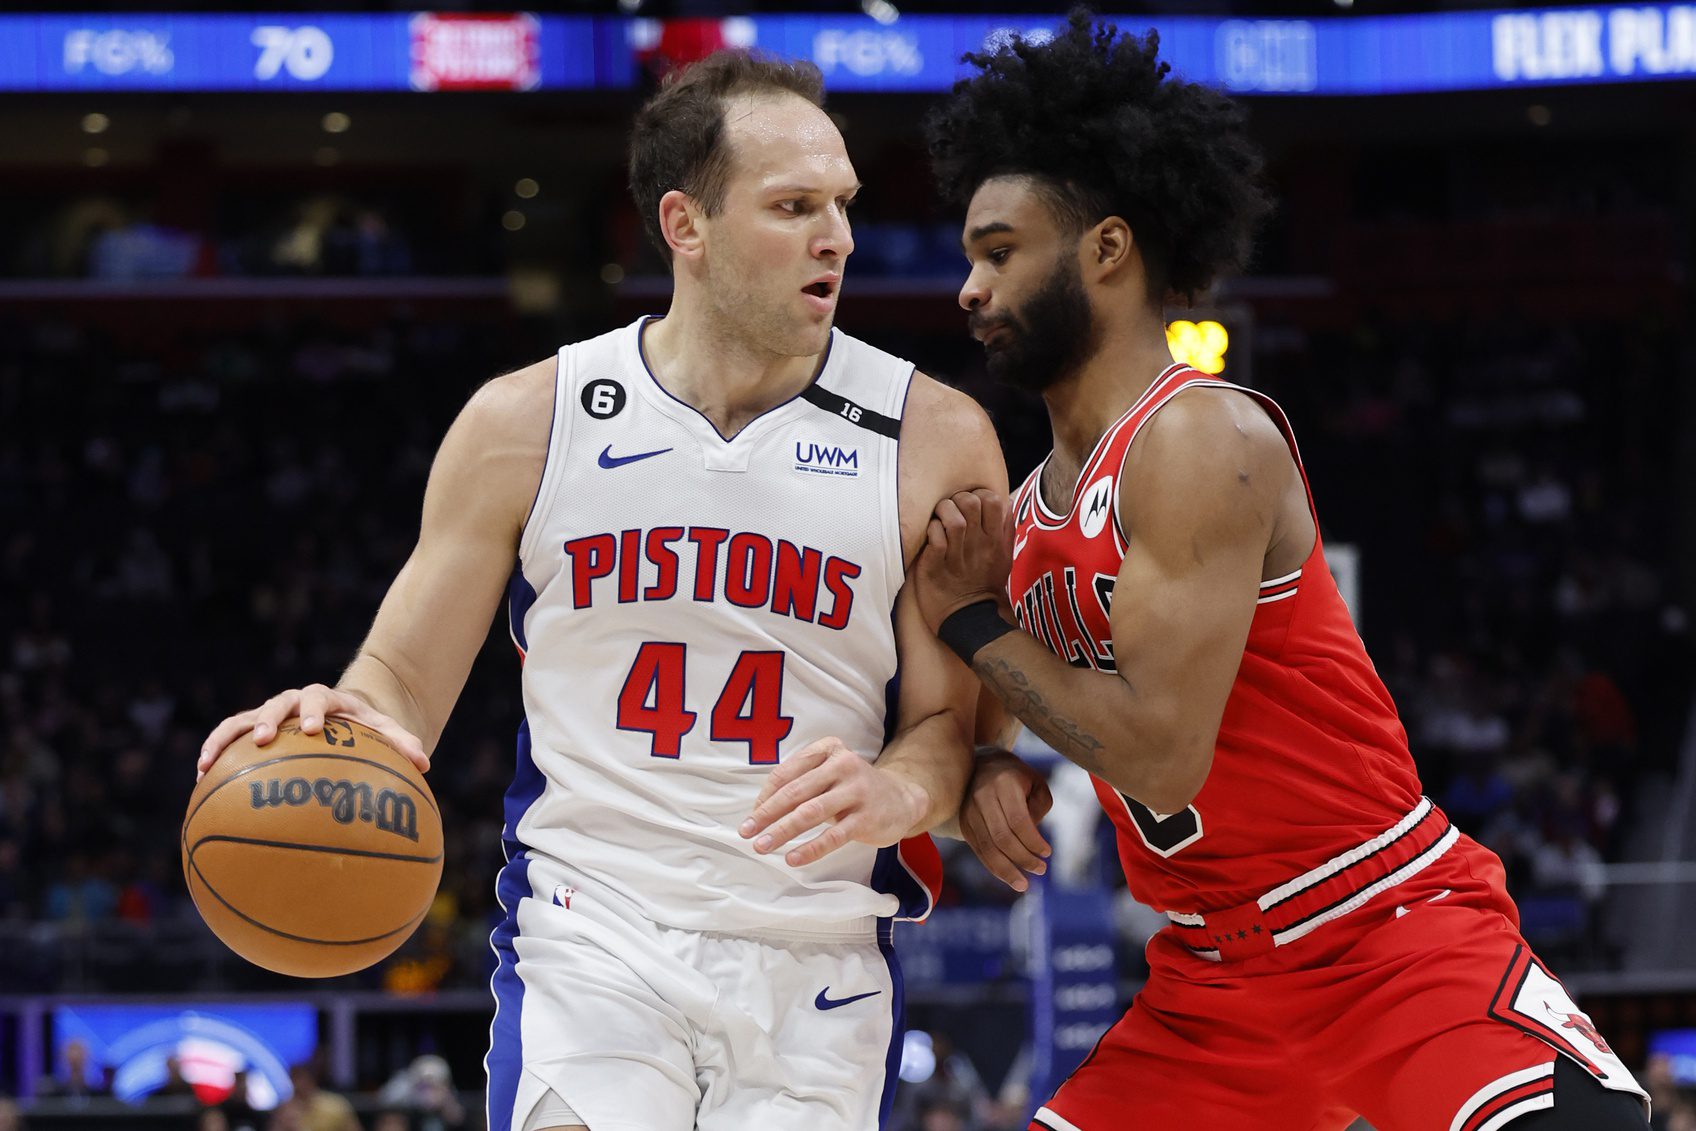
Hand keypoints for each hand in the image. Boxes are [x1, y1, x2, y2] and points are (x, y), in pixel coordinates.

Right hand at [197, 683, 428, 779]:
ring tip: (207, 763)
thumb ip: (402, 743)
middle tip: (263, 740)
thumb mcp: (385, 732)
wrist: (342, 716)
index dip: (314, 711)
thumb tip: (425, 763)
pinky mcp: (252, 731)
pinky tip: (201, 778)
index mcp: (327, 700)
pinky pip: (228, 739)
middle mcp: (293, 703)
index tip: (313, 729)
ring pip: (241, 721)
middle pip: (277, 705)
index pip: (319, 699)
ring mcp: (269, 716)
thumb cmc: (365, 728)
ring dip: (225, 739)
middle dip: (269, 720)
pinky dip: (214, 753)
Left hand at [738, 737, 928, 866]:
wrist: (903, 799)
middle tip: (746, 831)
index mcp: (829, 749)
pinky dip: (810, 848)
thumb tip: (760, 810)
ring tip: (761, 846)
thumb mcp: (830, 774)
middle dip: (766, 814)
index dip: (766, 795)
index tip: (753, 816)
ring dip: (782, 831)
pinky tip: (793, 858)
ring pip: (810, 813)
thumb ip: (800, 783)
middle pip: (795, 791)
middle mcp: (843, 764)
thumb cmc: (853, 788)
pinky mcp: (866, 817)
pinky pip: (833, 836)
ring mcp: (856, 791)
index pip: (788, 772)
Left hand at [915, 488, 1014, 634]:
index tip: (970, 506)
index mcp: (995, 541)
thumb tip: (1005, 502)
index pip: (994, 500)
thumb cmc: (984, 585)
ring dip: (942, 512)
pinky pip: (935, 538)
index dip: (979, 494)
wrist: (969, 619)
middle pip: (971, 502)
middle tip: (950, 512)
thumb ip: (1006, 530)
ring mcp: (957, 556)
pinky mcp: (936, 566)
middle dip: (957, 499)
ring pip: (953, 517)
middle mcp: (979, 546)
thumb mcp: (1003, 558)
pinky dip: (931, 530)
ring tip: (939, 520)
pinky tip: (931, 536)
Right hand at [961, 749, 1052, 891]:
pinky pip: (979, 850)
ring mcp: (969, 811)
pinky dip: (994, 867)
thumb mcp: (1037, 784)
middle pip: (1002, 838)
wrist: (983, 765)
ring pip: (987, 848)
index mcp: (1003, 783)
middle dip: (1023, 859)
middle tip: (1041, 870)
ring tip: (1023, 885)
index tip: (1047, 853)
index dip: (1033, 841)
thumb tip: (1031, 839)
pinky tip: (1008, 876)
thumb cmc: (1017, 778)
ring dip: (1007, 871)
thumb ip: (1040, 808)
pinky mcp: (963, 823)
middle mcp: (981, 797)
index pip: (1018, 820)